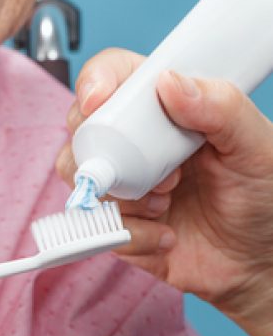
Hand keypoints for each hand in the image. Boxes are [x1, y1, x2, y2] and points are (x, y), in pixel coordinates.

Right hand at [56, 48, 272, 335]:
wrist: (255, 259)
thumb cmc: (260, 196)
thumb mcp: (255, 146)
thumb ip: (222, 107)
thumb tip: (169, 81)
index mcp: (164, 109)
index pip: (114, 76)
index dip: (96, 81)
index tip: (97, 101)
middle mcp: (135, 142)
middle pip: (84, 127)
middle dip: (109, 151)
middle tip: (164, 173)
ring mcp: (122, 182)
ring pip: (82, 177)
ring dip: (124, 196)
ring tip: (166, 203)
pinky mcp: (118, 222)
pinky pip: (97, 226)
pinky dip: (133, 234)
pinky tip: (166, 235)